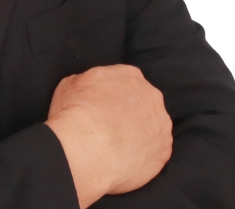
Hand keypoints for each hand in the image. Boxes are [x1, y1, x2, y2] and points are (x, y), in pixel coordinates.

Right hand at [46, 64, 172, 208]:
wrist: (86, 148)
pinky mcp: (164, 152)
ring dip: (140, 134)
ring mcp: (161, 125)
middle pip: (144, 102)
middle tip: (112, 126)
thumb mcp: (71, 84)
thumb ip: (87, 82)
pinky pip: (155, 152)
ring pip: (152, 127)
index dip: (115, 95)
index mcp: (130, 75)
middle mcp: (151, 96)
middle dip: (131, 113)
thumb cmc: (75, 113)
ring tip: (118, 146)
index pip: (127, 80)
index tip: (106, 106)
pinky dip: (144, 156)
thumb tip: (89, 91)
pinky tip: (125, 160)